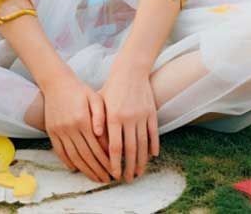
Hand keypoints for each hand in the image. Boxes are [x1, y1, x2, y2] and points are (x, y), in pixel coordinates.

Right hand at [42, 74, 111, 182]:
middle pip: (86, 156)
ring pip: (73, 157)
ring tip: (95, 178)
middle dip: (98, 170)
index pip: (96, 147)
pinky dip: (68, 163)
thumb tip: (99, 133)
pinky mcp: (51, 132)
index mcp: (83, 120)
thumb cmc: (80, 90)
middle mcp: (70, 128)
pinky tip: (77, 169)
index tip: (114, 170)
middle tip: (107, 180)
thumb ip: (100, 115)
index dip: (106, 161)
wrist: (57, 83)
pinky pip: (60, 152)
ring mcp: (59, 131)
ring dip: (85, 170)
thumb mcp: (94, 97)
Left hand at [100, 62, 159, 181]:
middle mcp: (128, 118)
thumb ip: (97, 122)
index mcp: (114, 117)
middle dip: (129, 168)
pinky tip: (151, 156)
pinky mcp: (151, 113)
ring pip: (143, 145)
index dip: (115, 163)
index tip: (114, 175)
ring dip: (141, 162)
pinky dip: (153, 147)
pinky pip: (153, 134)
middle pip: (130, 150)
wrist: (130, 70)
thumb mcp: (100, 102)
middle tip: (127, 179)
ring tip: (138, 173)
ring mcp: (142, 116)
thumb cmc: (112, 87)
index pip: (115, 148)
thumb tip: (96, 143)